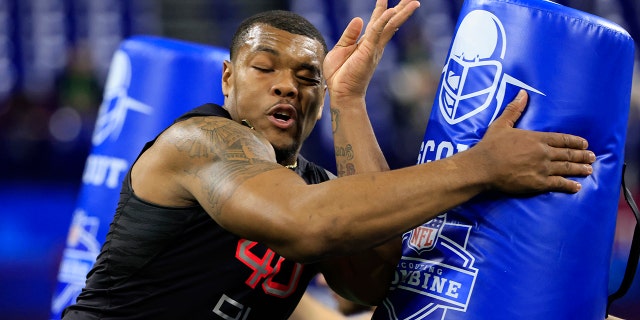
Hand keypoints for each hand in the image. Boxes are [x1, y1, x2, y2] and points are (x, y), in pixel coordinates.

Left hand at [323, 0, 419, 101]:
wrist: (342, 93)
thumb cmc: (339, 75)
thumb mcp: (340, 49)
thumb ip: (349, 34)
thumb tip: (359, 19)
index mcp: (366, 43)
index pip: (376, 22)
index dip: (381, 9)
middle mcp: (374, 44)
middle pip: (390, 22)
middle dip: (401, 8)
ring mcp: (374, 47)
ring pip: (391, 25)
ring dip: (402, 12)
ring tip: (414, 1)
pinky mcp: (369, 51)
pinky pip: (378, 32)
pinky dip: (384, 20)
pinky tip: (391, 10)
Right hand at [474, 90, 594, 193]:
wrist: (483, 167)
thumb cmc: (490, 146)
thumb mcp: (501, 124)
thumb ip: (514, 109)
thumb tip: (523, 93)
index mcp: (536, 138)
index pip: (562, 139)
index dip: (575, 141)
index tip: (585, 143)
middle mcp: (543, 153)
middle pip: (568, 154)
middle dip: (582, 155)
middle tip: (592, 156)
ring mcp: (542, 168)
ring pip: (566, 168)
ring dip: (579, 169)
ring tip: (589, 170)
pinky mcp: (538, 183)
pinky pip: (558, 184)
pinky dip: (569, 185)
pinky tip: (577, 187)